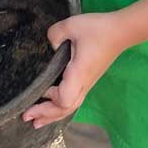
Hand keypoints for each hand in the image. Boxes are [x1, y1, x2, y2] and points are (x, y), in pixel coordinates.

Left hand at [22, 12, 129, 128]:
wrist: (121, 31)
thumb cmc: (98, 29)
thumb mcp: (72, 25)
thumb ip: (55, 34)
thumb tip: (49, 45)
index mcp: (79, 74)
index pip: (64, 98)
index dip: (50, 98)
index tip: (40, 91)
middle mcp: (84, 84)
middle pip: (65, 108)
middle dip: (45, 114)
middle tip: (26, 117)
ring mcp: (87, 83)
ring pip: (70, 107)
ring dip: (52, 115)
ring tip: (37, 122)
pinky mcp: (88, 80)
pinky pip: (73, 100)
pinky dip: (60, 108)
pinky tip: (54, 107)